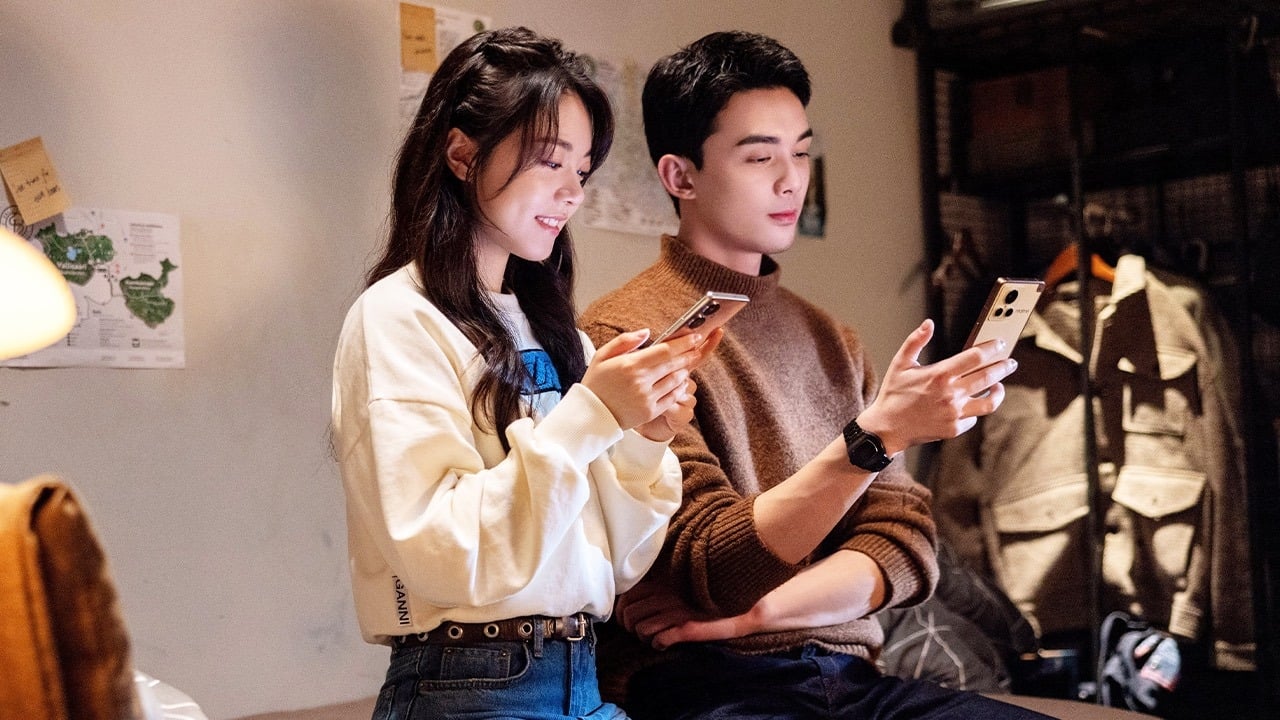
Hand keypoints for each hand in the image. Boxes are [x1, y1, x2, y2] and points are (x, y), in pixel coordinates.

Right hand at [582, 328, 718, 430]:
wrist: (590, 415)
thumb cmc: (595, 383)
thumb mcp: (602, 356)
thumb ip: (624, 341)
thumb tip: (647, 332)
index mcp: (630, 364)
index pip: (664, 350)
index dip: (683, 343)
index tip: (694, 336)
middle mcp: (641, 381)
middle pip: (674, 364)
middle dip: (689, 354)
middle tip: (697, 347)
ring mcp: (647, 398)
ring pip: (675, 381)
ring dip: (685, 370)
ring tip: (688, 363)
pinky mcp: (650, 412)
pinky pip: (672, 397)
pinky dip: (679, 388)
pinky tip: (681, 382)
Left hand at [616, 578, 750, 649]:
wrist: (738, 603)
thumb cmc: (706, 593)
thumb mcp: (680, 582)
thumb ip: (659, 584)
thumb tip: (633, 596)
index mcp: (661, 581)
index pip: (626, 596)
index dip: (621, 611)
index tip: (625, 618)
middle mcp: (665, 594)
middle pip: (629, 616)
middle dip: (630, 627)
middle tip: (640, 631)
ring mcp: (675, 611)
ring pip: (641, 630)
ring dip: (644, 637)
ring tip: (655, 637)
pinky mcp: (686, 627)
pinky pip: (659, 641)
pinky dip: (658, 645)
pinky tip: (665, 644)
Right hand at [857, 319, 1016, 455]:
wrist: (887, 427)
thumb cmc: (893, 395)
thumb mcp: (900, 363)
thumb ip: (915, 341)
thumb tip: (928, 324)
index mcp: (939, 375)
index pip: (975, 357)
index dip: (991, 348)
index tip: (999, 344)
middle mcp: (950, 394)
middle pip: (988, 377)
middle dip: (1003, 367)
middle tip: (1010, 362)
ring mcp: (954, 413)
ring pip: (989, 402)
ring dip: (998, 392)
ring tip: (999, 386)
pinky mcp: (954, 429)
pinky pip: (973, 418)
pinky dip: (975, 410)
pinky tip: (973, 404)